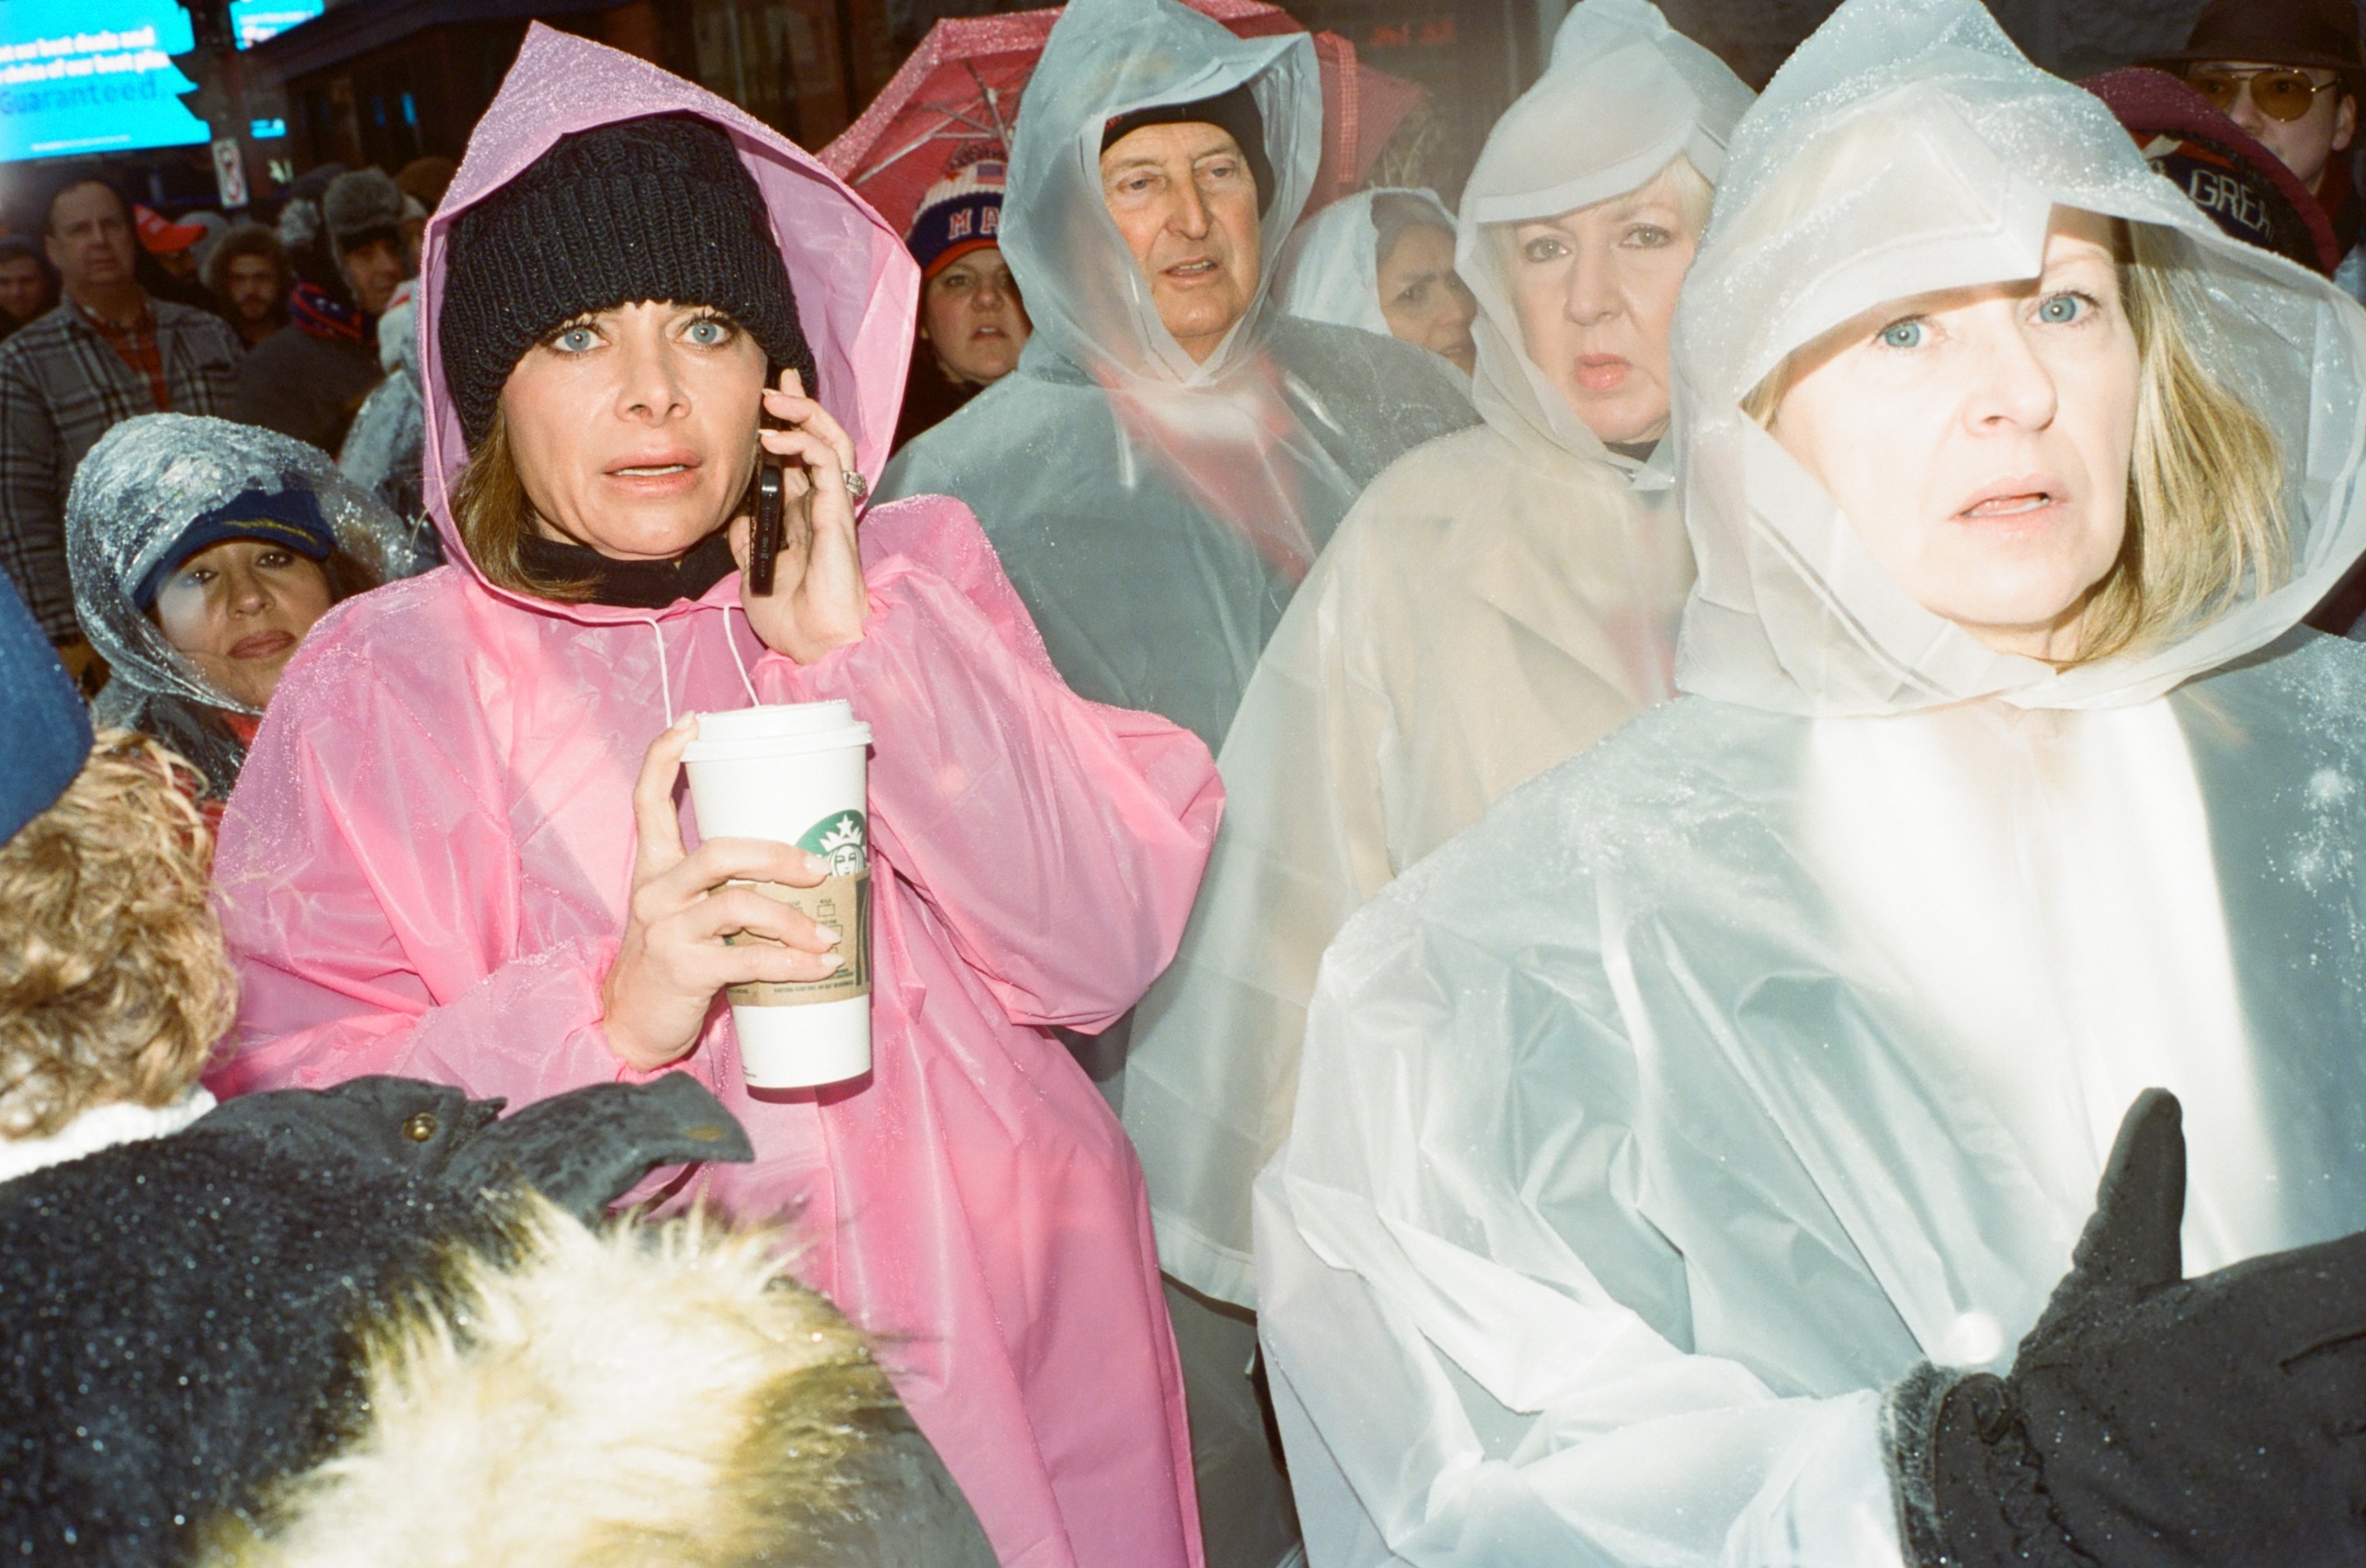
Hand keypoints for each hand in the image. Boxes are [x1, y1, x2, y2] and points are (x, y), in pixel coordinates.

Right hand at [600, 716, 845, 1070]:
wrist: (632, 1023)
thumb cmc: (674, 959)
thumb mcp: (686, 911)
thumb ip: (725, 885)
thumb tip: (804, 864)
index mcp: (654, 869)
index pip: (647, 800)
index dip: (665, 755)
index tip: (694, 722)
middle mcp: (656, 892)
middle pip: (718, 852)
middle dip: (777, 854)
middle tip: (819, 865)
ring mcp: (668, 931)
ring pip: (738, 904)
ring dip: (794, 919)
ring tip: (829, 932)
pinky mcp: (685, 970)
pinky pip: (749, 959)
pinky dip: (794, 963)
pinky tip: (824, 964)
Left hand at [732, 366, 868, 663]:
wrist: (814, 645)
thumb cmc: (792, 618)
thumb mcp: (754, 572)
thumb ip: (749, 541)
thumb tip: (736, 515)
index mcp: (802, 516)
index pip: (799, 457)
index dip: (786, 424)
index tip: (767, 397)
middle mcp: (820, 505)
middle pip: (820, 439)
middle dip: (801, 403)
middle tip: (778, 377)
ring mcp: (831, 507)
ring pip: (831, 441)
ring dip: (805, 413)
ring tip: (776, 397)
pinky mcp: (836, 513)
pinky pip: (827, 463)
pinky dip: (801, 443)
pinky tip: (773, 437)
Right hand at [1893, 1090, 2365, 1566]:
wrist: (2045, 1534)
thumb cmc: (2067, 1402)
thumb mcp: (2098, 1292)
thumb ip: (2144, 1198)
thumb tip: (2161, 1102)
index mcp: (2224, 1333)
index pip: (2355, 1276)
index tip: (2361, 1260)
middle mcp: (2278, 1409)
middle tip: (2349, 1318)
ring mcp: (2309, 1482)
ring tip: (2342, 1371)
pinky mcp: (2325, 1535)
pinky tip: (2345, 1424)